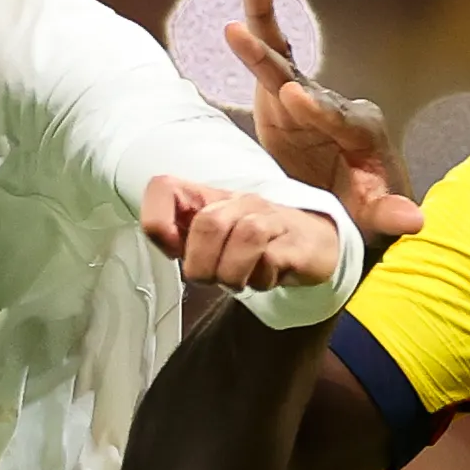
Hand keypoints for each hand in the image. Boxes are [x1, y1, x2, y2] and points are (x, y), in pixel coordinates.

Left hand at [139, 176, 345, 294]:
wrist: (310, 244)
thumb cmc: (252, 245)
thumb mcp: (210, 242)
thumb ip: (180, 240)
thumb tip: (166, 244)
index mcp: (209, 198)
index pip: (164, 188)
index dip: (159, 222)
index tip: (173, 249)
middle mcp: (239, 201)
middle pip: (208, 223)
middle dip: (201, 264)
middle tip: (210, 278)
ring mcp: (270, 218)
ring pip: (244, 236)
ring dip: (231, 274)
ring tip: (236, 282)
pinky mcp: (295, 243)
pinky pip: (271, 260)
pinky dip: (260, 279)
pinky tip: (263, 279)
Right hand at [223, 0, 421, 243]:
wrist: (348, 199)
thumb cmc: (365, 207)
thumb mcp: (378, 215)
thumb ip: (392, 214)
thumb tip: (416, 223)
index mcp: (362, 132)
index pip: (338, 120)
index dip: (315, 110)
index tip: (293, 97)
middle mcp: (335, 107)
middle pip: (308, 85)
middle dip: (285, 71)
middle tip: (259, 50)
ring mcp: (307, 98)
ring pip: (285, 58)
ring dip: (268, 21)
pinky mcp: (282, 96)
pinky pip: (269, 58)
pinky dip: (256, 29)